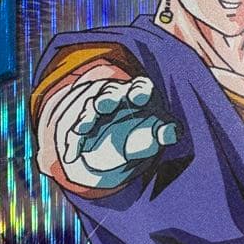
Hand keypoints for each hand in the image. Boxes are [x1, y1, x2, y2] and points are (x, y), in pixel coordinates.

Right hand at [51, 76, 178, 188]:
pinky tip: (70, 156)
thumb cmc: (144, 131)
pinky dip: (72, 144)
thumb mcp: (156, 134)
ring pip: (88, 109)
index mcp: (138, 94)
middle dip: (106, 98)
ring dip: (85, 119)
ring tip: (82, 130)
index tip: (138, 97)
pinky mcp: (81, 124)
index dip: (138, 90)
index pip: (139, 86)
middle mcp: (115, 96)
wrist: (118, 142)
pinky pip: (75, 132)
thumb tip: (173, 132)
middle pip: (109, 92)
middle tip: (103, 105)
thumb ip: (164, 133)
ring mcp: (95, 108)